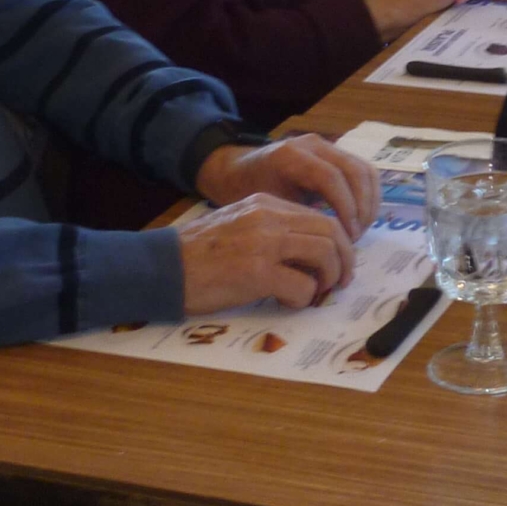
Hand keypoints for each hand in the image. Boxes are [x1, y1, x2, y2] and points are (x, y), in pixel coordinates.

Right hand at [176, 193, 355, 312]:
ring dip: (328, 278)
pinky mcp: (256, 272)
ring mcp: (264, 244)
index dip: (337, 242)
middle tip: (340, 282)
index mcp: (265, 204)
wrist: (161, 267)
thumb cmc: (196, 254)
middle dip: (344, 260)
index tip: (337, 263)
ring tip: (315, 293)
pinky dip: (303, 298)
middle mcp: (268, 218)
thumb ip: (271, 231)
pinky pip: (302, 285)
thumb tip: (306, 254)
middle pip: (331, 232)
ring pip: (324, 254)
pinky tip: (286, 301)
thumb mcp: (238, 226)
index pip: (319, 217)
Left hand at [195, 135, 378, 241]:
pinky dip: (368, 194)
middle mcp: (313, 145)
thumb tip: (325, 251)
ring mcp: (327, 146)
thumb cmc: (248, 193)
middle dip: (362, 207)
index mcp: (291, 156)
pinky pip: (363, 170)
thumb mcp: (266, 209)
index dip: (346, 208)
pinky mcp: (336, 153)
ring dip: (369, 202)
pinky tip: (360, 218)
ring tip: (360, 229)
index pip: (331, 178)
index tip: (348, 237)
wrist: (238, 170)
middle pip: (355, 171)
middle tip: (356, 236)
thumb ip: (296, 222)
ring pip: (365, 169)